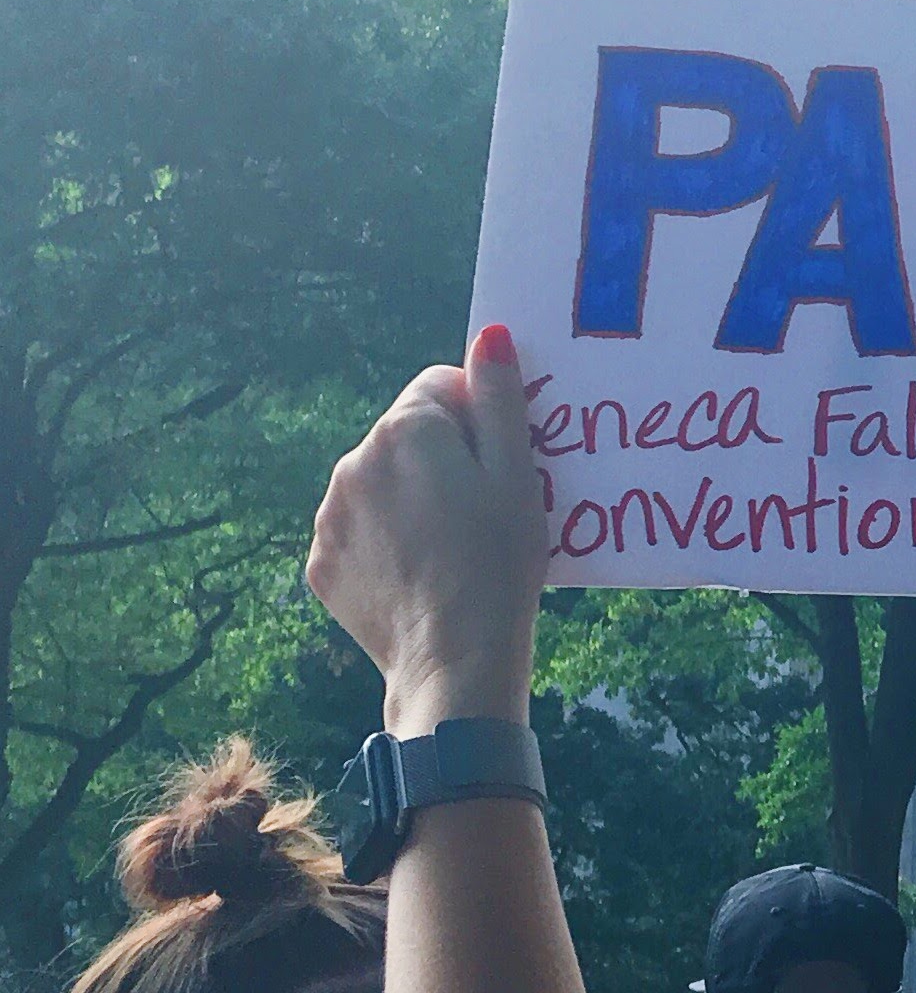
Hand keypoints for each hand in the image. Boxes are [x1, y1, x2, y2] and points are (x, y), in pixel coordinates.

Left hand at [309, 324, 550, 729]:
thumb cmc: (500, 560)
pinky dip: (385, 542)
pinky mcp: (320, 563)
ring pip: (380, 483)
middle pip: (406, 435)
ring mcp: (329, 515)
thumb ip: (499, 397)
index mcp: (406, 429)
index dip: (478, 418)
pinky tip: (419, 574)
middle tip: (481, 510)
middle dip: (442, 457)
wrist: (454, 660)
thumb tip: (490, 333)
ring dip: (411, 498)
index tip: (500, 463)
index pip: (440, 386)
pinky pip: (358, 531)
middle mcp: (354, 461)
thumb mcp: (518, 474)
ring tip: (450, 547)